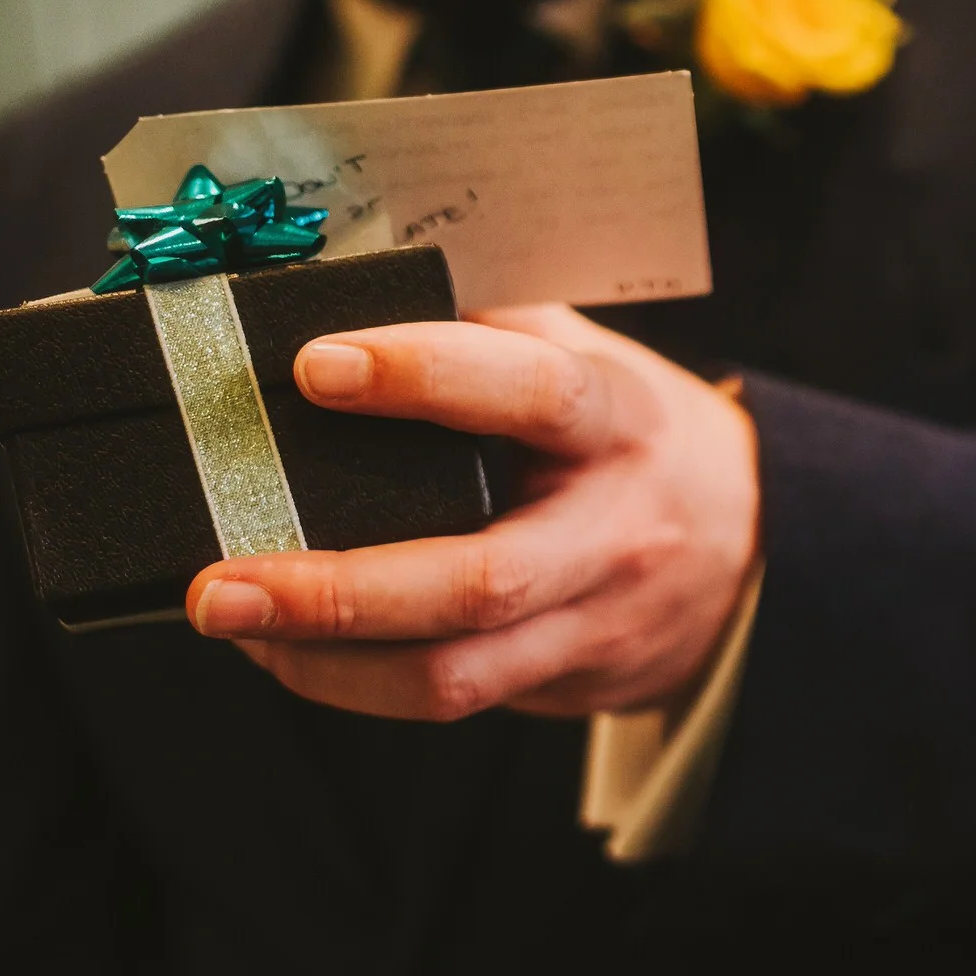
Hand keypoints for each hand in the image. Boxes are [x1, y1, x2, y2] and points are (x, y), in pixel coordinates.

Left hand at [184, 305, 759, 720]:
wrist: (755, 549)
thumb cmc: (633, 438)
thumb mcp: (587, 359)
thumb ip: (489, 328)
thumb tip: (341, 279)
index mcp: (616, 421)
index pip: (532, 392)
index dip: (426, 377)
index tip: (316, 366)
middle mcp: (610, 531)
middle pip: (479, 582)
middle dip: (339, 592)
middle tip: (220, 583)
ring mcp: (593, 621)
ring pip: (456, 673)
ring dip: (328, 661)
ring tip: (233, 622)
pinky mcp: (566, 681)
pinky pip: (452, 697)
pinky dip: (354, 681)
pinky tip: (289, 650)